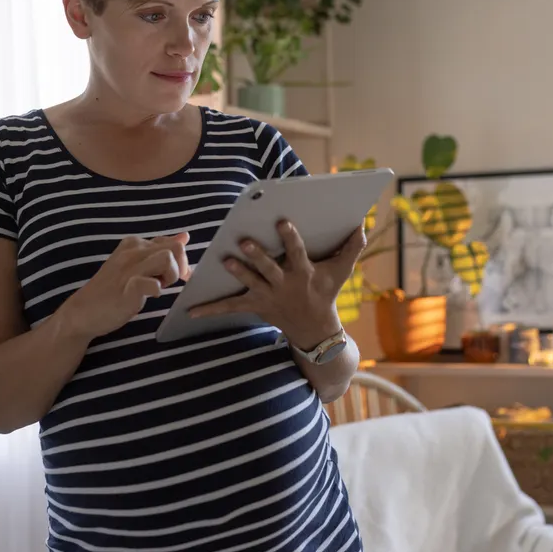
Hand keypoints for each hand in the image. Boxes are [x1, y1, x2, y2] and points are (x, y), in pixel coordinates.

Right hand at [63, 233, 190, 340]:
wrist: (83, 311)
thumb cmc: (113, 289)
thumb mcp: (137, 264)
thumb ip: (159, 250)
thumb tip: (184, 236)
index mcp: (134, 243)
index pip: (172, 242)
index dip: (179, 261)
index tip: (172, 276)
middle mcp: (132, 251)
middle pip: (175, 249)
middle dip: (179, 267)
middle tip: (166, 283)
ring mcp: (129, 269)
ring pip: (167, 259)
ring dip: (170, 276)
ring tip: (157, 287)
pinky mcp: (127, 288)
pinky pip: (153, 284)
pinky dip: (156, 291)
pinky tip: (147, 297)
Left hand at [189, 221, 365, 348]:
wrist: (315, 330)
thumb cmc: (327, 292)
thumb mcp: (341, 271)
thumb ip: (351, 247)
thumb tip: (361, 224)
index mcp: (304, 273)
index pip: (297, 253)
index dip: (290, 238)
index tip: (283, 221)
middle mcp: (285, 285)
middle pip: (269, 269)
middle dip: (257, 257)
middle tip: (244, 242)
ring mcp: (269, 297)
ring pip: (251, 284)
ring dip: (238, 273)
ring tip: (225, 260)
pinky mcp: (256, 306)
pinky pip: (230, 307)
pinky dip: (210, 309)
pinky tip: (190, 310)